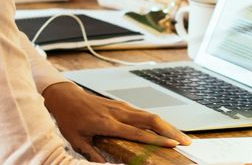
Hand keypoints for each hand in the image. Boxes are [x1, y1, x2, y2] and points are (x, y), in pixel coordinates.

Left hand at [42, 81, 190, 161]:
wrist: (65, 96)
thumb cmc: (70, 118)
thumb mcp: (76, 141)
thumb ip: (92, 155)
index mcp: (108, 123)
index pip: (138, 133)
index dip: (157, 139)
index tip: (172, 144)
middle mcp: (118, 112)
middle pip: (152, 119)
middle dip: (171, 130)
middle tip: (185, 141)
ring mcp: (122, 107)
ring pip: (150, 115)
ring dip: (167, 125)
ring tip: (179, 137)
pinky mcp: (122, 105)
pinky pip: (143, 113)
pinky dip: (156, 121)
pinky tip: (163, 129)